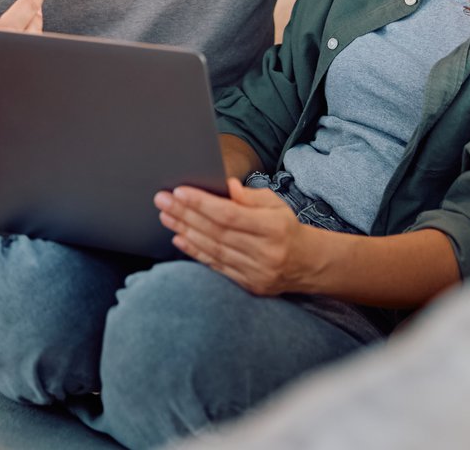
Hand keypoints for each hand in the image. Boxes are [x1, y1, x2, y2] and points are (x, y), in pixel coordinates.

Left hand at [154, 178, 317, 295]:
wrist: (307, 263)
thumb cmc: (286, 227)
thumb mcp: (275, 205)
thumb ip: (249, 197)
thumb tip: (226, 185)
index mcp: (274, 228)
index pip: (230, 215)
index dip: (202, 203)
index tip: (179, 191)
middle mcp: (265, 252)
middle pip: (217, 232)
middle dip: (186, 214)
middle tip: (163, 200)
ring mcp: (256, 272)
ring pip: (213, 250)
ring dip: (186, 231)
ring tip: (166, 215)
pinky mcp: (249, 285)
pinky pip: (216, 266)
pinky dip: (195, 252)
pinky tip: (179, 237)